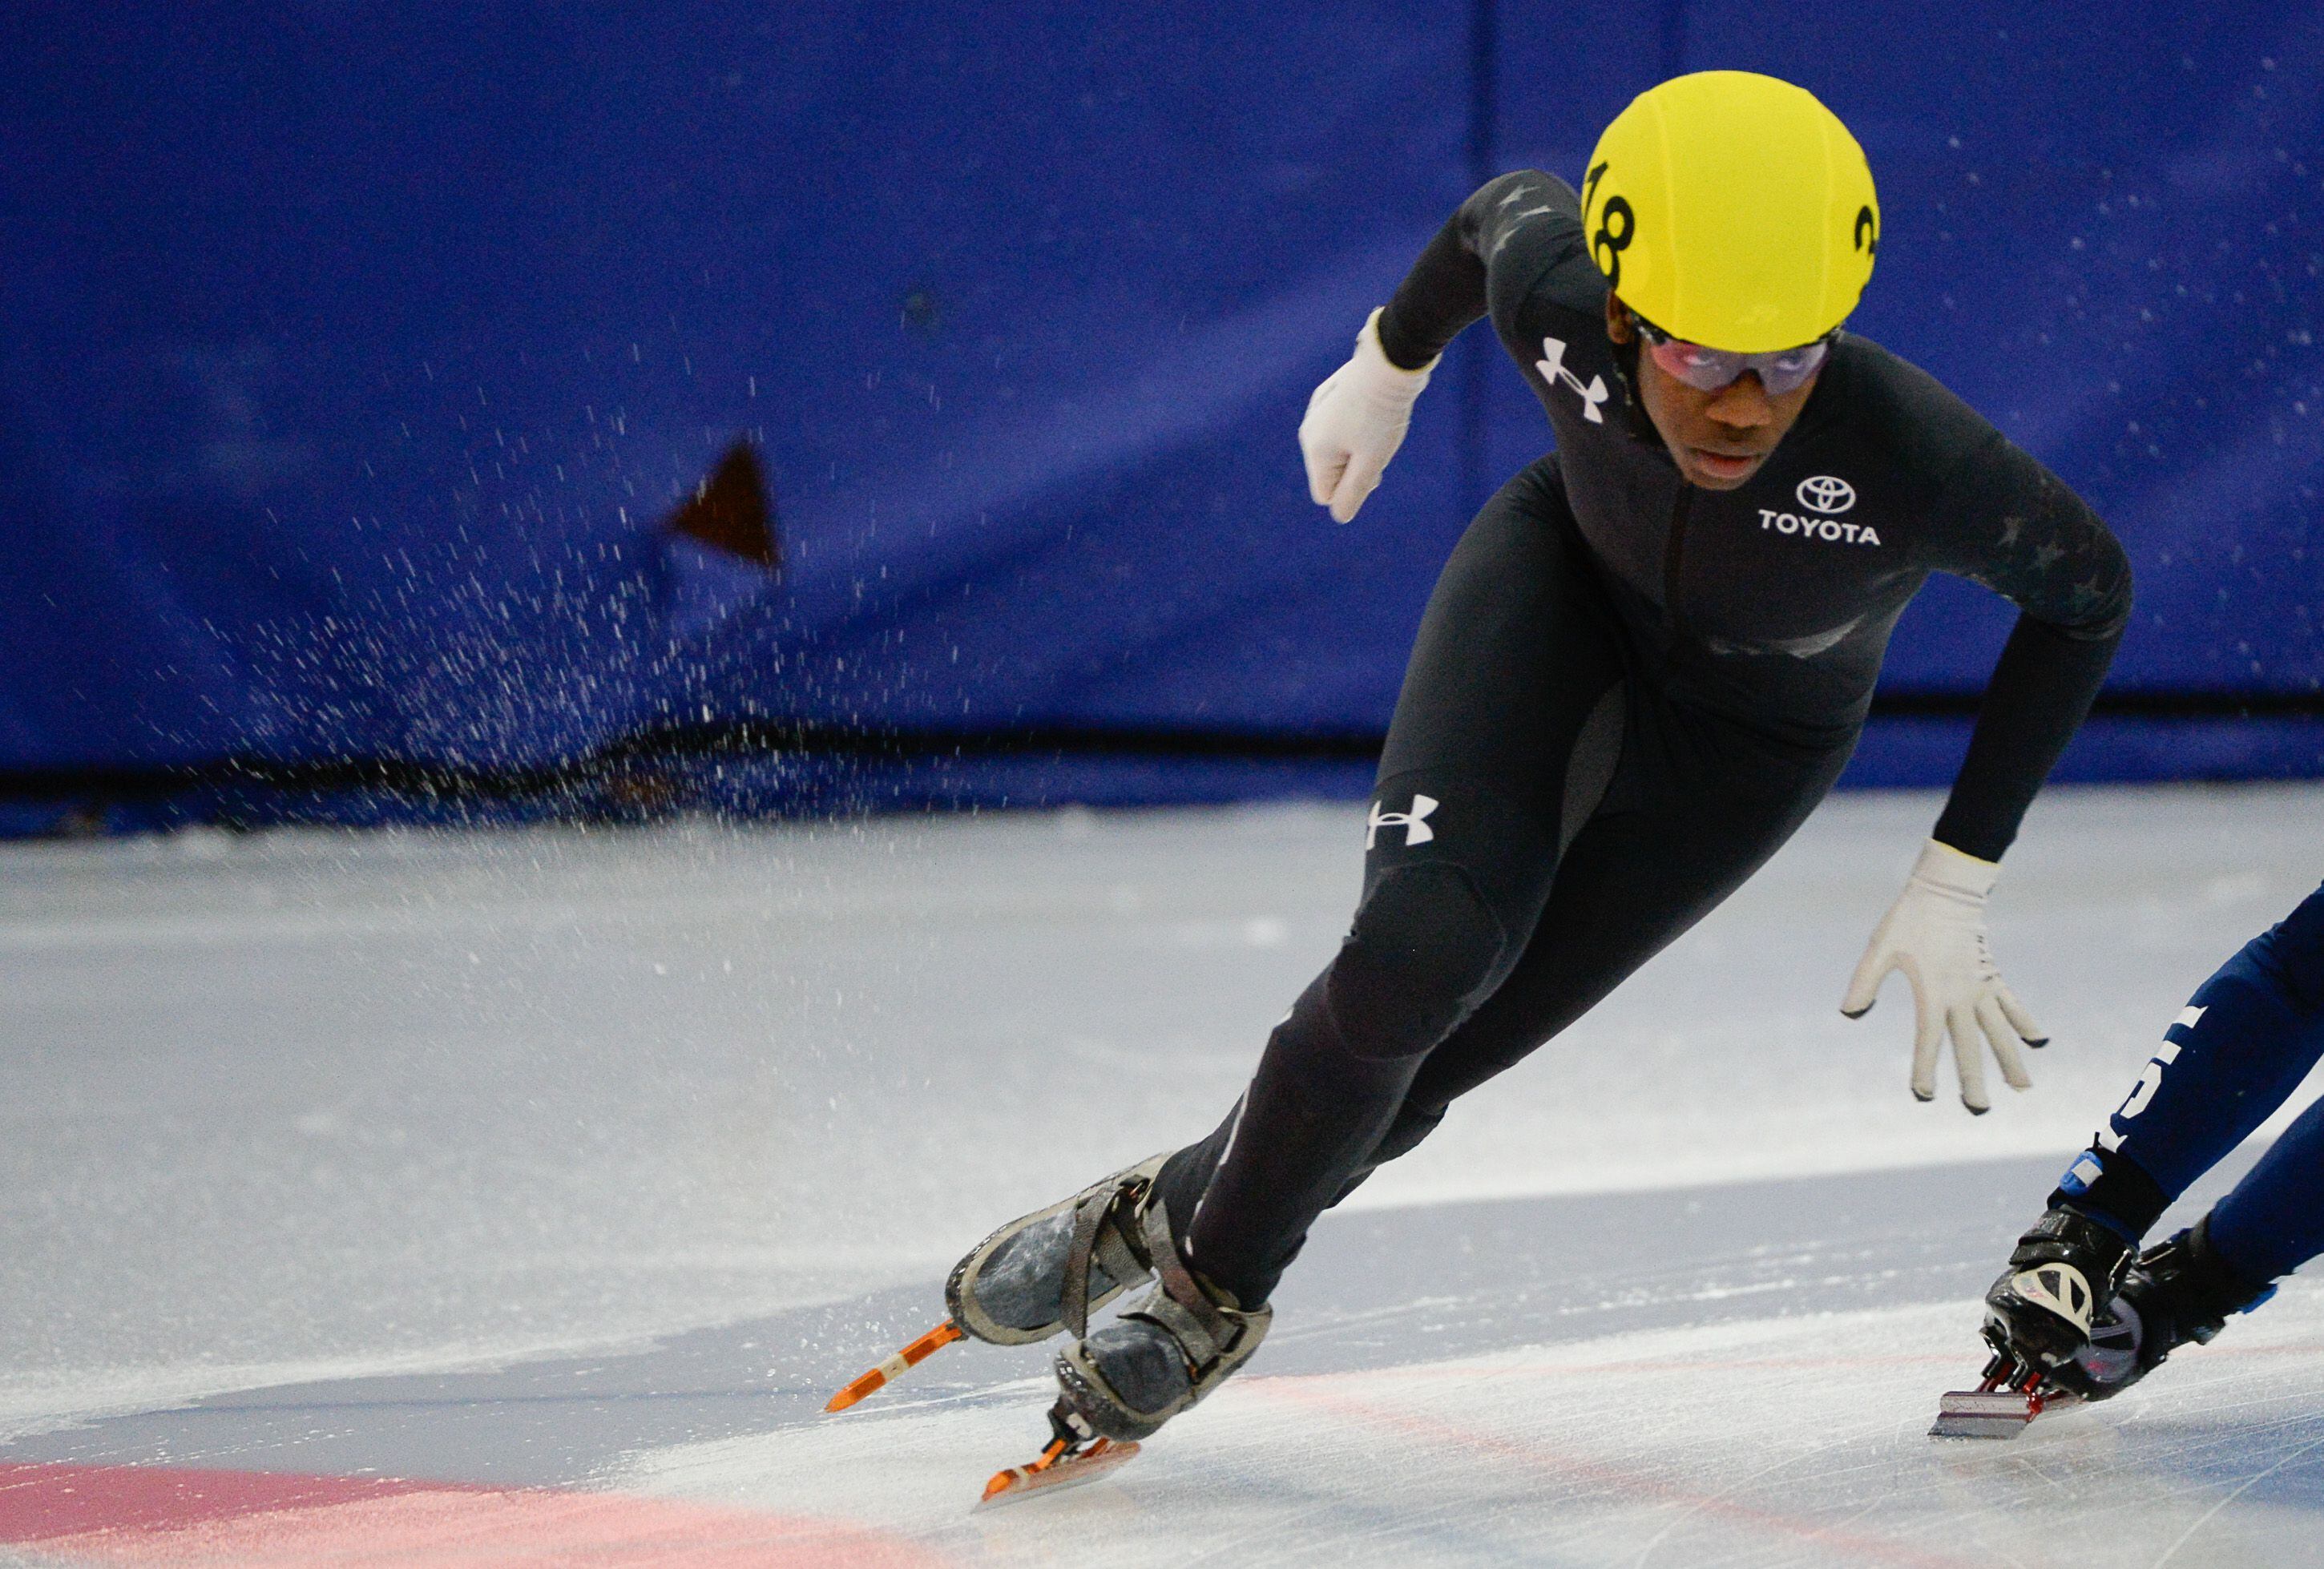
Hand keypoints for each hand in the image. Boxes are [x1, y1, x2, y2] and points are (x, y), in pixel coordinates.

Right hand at [1298, 307, 1435, 522]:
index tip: (1373, 468)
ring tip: (1380, 425)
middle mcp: (1310, 429)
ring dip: (1361, 446)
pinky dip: (1360, 425)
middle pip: (1332, 470)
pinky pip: (1343, 424)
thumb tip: (1339, 516)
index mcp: (1315, 449)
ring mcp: (1319, 410)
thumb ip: (1353, 493)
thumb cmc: (1382, 415)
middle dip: (1357, 468)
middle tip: (1380, 445)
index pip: (1325, 494)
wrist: (1391, 361)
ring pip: (1340, 446)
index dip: (1352, 490)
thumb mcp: (1370, 463)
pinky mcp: (1332, 394)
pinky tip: (1374, 408)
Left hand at [1841, 838, 2046, 1112]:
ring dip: (2010, 1059)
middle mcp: (1961, 995)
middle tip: (1979, 1109)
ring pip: (1999, 1031)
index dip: (1925, 1068)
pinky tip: (2037, 1042)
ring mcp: (1981, 986)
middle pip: (1970, 1045)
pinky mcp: (1991, 974)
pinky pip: (2012, 1003)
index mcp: (1932, 993)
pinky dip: (2025, 1022)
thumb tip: (1847, 1014)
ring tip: (2022, 1089)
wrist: (1946, 889)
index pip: (1928, 1040)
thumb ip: (1864, 982)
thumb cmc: (1908, 919)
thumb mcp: (1879, 949)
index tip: (1923, 1094)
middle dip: (1974, 1079)